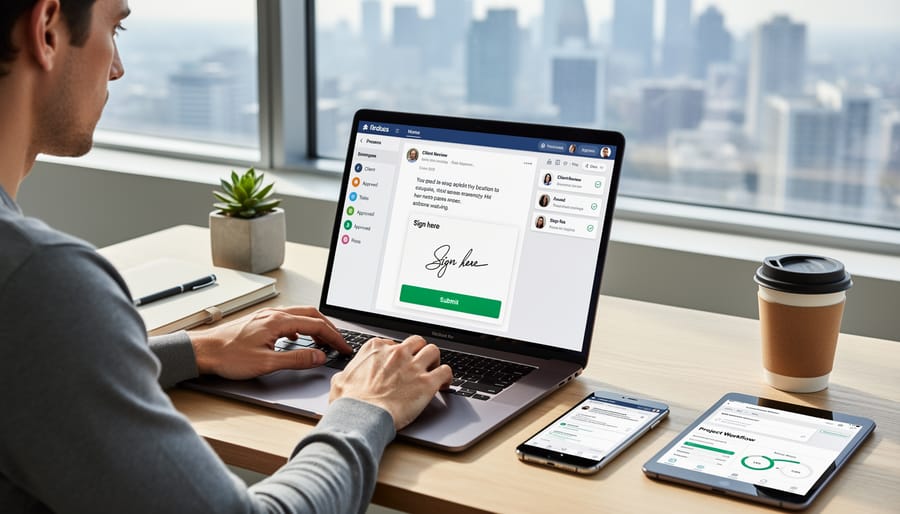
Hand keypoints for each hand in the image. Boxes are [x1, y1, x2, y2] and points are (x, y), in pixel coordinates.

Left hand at [189, 306, 350, 379]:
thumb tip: (319, 356)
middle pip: (311, 315)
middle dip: (329, 328)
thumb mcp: (266, 363)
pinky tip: (298, 337)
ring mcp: (266, 316)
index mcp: (278, 321)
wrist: (203, 351)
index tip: (344, 347)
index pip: (316, 325)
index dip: (334, 337)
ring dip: (316, 325)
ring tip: (325, 339)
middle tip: (340, 342)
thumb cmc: (228, 356)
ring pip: (300, 314)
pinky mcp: (260, 321)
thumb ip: (296, 359)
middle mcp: (274, 314)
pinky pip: (289, 318)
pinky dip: (302, 326)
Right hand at [329, 335, 452, 429]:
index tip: (398, 364)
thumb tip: (345, 377)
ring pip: (433, 350)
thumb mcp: (340, 381)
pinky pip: (446, 371)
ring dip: (434, 360)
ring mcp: (413, 366)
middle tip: (418, 364)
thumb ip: (348, 373)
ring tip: (433, 371)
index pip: (393, 343)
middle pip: (416, 342)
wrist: (361, 417)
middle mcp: (396, 353)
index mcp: (376, 349)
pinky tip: (444, 385)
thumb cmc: (349, 403)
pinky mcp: (426, 382)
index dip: (397, 355)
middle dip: (418, 352)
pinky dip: (447, 377)